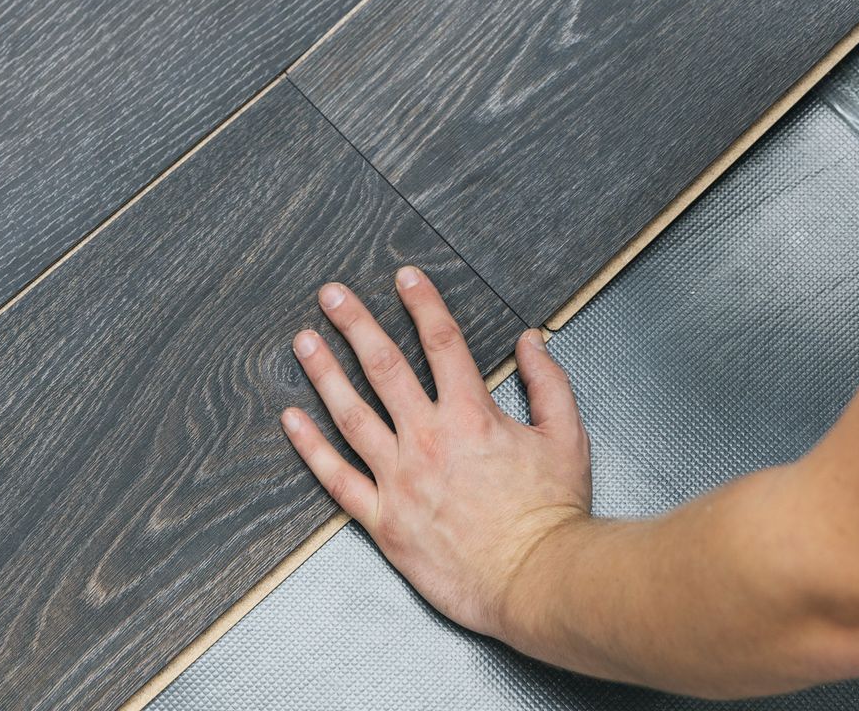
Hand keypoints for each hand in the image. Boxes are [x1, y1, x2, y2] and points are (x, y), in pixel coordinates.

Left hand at [281, 264, 593, 641]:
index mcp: (471, 415)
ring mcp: (400, 479)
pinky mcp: (384, 520)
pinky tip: (292, 420)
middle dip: (355, 324)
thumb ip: (548, 383)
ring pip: (351, 415)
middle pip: (383, 367)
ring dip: (325, 374)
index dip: (422, 303)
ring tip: (304, 343)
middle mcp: (428, 439)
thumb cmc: (552, 515)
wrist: (536, 581)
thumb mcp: (567, 437)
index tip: (404, 278)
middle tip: (330, 295)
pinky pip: (337, 478)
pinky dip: (311, 448)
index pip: (441, 342)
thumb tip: (530, 342)